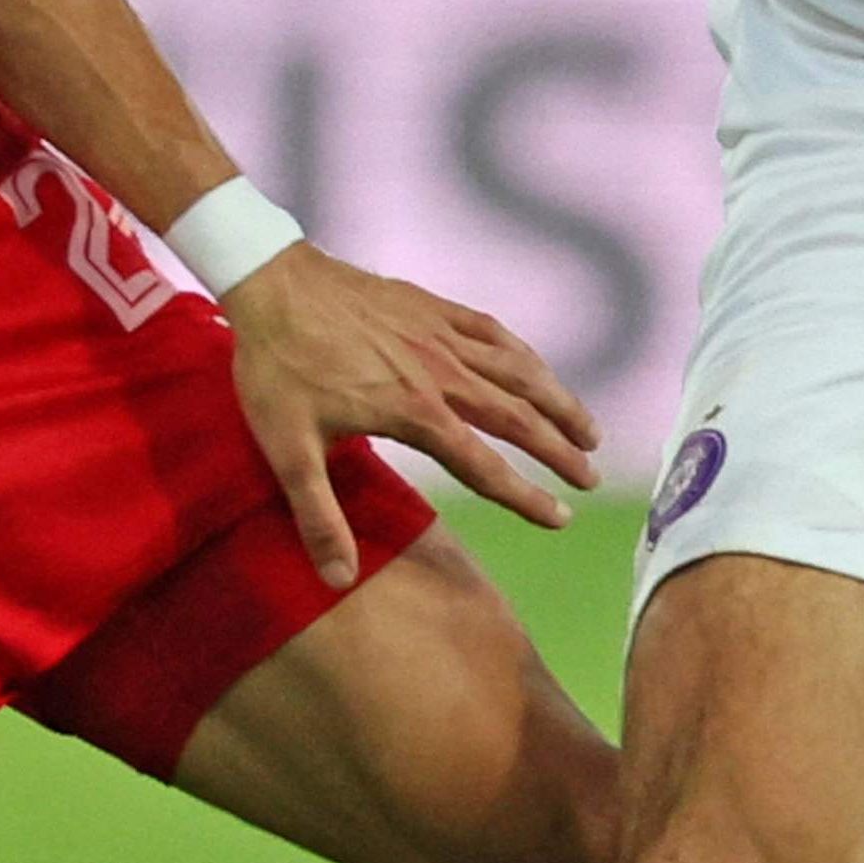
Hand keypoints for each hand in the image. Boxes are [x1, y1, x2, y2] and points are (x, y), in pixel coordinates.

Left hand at [221, 247, 601, 583]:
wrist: (272, 283)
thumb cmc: (276, 368)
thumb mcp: (287, 450)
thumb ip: (318, 517)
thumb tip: (337, 578)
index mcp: (413, 413)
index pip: (484, 466)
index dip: (526, 496)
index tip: (561, 518)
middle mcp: (440, 374)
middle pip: (517, 418)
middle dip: (559, 451)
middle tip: (591, 478)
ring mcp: (440, 335)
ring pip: (518, 372)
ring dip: (558, 401)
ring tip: (590, 430)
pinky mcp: (432, 308)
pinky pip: (494, 332)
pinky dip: (524, 354)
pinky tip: (538, 368)